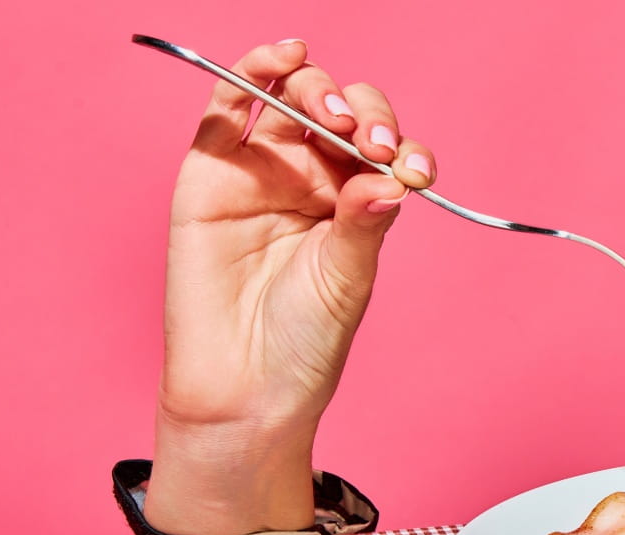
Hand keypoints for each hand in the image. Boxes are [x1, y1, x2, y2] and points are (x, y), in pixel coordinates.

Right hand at [146, 40, 436, 534]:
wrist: (246, 387)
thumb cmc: (304, 339)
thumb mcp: (348, 279)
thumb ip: (363, 224)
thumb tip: (389, 177)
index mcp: (356, 197)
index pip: (382, 144)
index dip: (400, 143)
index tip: (413, 168)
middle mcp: (311, 176)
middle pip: (341, 112)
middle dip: (362, 115)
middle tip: (371, 145)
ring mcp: (261, 170)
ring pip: (291, 99)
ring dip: (317, 88)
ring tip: (334, 115)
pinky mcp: (210, 173)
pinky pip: (229, 111)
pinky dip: (252, 74)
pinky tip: (281, 57)